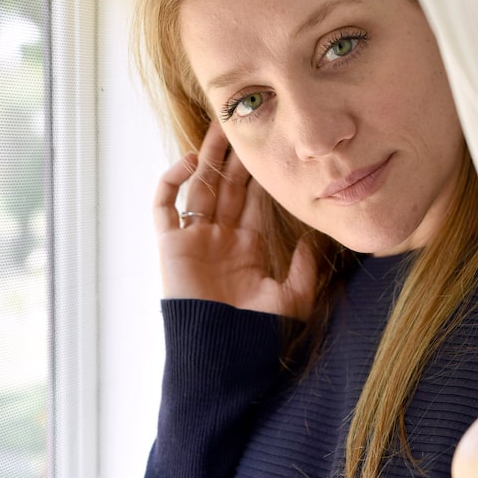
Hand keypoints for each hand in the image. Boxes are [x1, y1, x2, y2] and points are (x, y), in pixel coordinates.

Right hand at [153, 121, 317, 319]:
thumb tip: (313, 237)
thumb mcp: (292, 299)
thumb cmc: (255, 334)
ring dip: (207, 156)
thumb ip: (304, 268)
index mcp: (246, 248)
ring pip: (198, 186)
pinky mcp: (170, 244)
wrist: (221, 355)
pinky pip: (164, 205)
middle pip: (226, 185)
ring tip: (219, 125)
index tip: (272, 146)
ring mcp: (193, 239)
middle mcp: (219, 238)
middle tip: (244, 121)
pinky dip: (172, 180)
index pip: (253, 200)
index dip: (260, 174)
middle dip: (234, 156)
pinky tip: (191, 161)